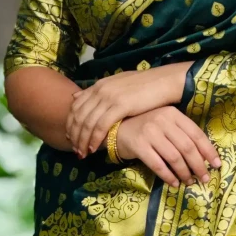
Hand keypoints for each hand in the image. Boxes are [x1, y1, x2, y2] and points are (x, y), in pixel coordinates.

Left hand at [65, 62, 192, 157]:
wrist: (164, 81)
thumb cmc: (145, 86)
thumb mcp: (119, 85)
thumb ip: (99, 91)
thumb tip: (77, 96)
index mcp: (99, 85)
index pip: (76, 106)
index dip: (71, 123)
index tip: (70, 137)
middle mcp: (101, 90)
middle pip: (79, 116)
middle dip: (74, 135)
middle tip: (75, 149)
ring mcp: (109, 97)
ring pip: (87, 123)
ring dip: (83, 140)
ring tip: (82, 153)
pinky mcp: (120, 105)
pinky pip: (101, 126)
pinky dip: (95, 139)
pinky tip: (94, 148)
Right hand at [115, 107, 221, 187]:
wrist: (115, 128)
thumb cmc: (145, 127)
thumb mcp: (165, 124)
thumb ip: (181, 134)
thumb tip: (204, 157)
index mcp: (173, 114)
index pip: (196, 134)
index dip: (209, 151)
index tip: (217, 165)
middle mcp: (163, 120)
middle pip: (187, 147)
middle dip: (199, 165)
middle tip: (205, 178)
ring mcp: (150, 132)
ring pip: (174, 157)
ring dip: (185, 173)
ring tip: (190, 182)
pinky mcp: (139, 145)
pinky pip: (158, 165)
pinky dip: (168, 176)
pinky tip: (174, 183)